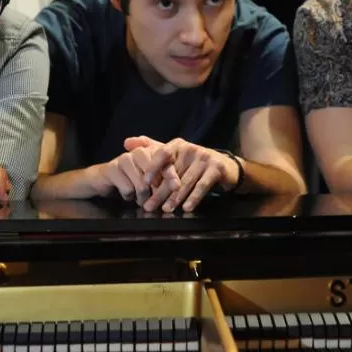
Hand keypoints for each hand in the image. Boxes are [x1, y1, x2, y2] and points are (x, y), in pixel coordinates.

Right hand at [90, 144, 180, 206]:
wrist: (105, 178)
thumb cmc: (134, 178)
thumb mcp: (152, 178)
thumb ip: (165, 178)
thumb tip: (177, 187)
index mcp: (151, 151)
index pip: (165, 162)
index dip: (171, 174)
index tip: (176, 187)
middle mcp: (139, 152)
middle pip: (153, 175)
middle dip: (156, 192)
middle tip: (153, 201)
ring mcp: (124, 159)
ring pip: (142, 185)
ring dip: (142, 197)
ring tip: (140, 198)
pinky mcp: (112, 168)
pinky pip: (128, 189)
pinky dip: (129, 196)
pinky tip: (127, 193)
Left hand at [124, 136, 239, 211]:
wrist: (225, 167)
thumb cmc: (194, 163)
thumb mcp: (174, 154)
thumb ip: (151, 148)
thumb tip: (126, 142)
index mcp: (178, 145)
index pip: (162, 153)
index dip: (152, 167)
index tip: (143, 182)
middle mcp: (191, 149)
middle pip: (172, 173)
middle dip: (159, 191)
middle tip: (148, 205)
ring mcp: (204, 158)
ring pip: (186, 181)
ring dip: (175, 198)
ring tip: (165, 209)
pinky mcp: (216, 168)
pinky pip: (202, 185)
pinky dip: (193, 198)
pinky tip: (186, 207)